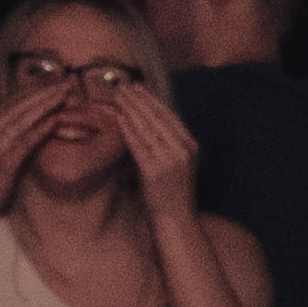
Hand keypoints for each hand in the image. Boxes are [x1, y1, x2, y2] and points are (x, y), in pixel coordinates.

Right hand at [0, 72, 79, 215]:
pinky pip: (26, 140)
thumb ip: (14, 136)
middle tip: (66, 81)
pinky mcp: (5, 160)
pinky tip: (56, 120)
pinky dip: (41, 128)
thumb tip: (37, 124)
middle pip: (20, 104)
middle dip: (45, 91)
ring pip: (24, 117)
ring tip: (66, 94)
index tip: (54, 80)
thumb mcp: (0, 151)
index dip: (35, 88)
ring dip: (47, 104)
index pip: (14, 100)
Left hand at [106, 76, 205, 223]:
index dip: (151, 100)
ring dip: (130, 110)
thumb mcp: (178, 164)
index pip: (169, 116)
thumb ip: (168, 144)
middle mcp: (182, 150)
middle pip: (157, 118)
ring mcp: (169, 160)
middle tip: (122, 87)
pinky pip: (138, 145)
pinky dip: (127, 129)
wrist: (176, 220)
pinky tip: (118, 118)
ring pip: (146, 128)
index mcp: (190, 146)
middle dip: (138, 100)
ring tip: (117, 97)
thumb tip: (148, 122)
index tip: (137, 88)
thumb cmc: (172, 193)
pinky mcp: (154, 171)